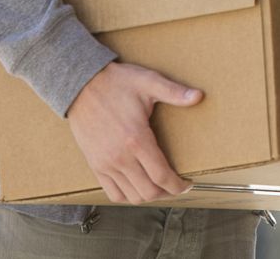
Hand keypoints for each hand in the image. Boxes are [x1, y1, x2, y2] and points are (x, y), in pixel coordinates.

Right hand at [65, 61, 201, 203]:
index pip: (161, 176)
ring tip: (159, 187)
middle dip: (167, 193)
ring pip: (131, 196)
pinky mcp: (95, 165)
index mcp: (136, 139)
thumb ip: (174, 92)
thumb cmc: (115, 83)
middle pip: (148, 192)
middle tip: (177, 185)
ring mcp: (105, 163)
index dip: (178, 186)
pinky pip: (112, 193)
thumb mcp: (148, 82)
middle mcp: (120, 157)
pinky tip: (138, 186)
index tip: (187, 184)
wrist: (80, 85)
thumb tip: (198, 96)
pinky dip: (128, 195)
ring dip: (148, 196)